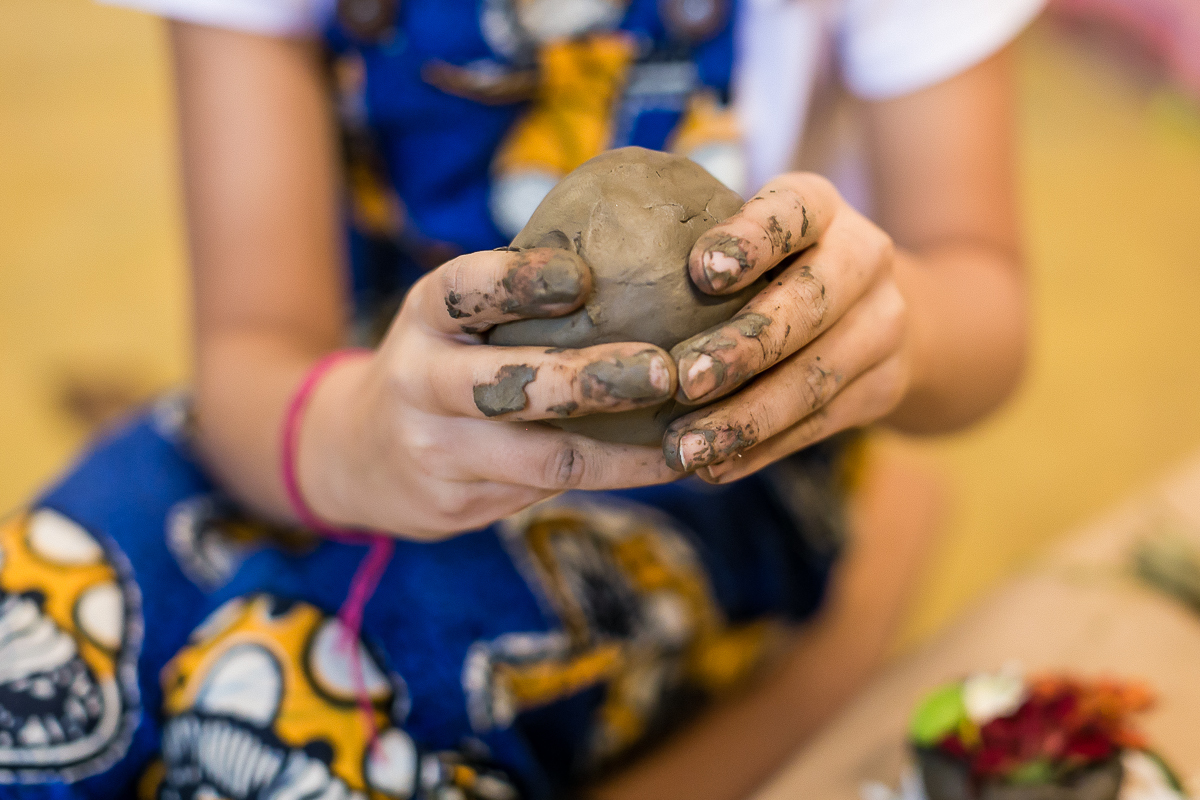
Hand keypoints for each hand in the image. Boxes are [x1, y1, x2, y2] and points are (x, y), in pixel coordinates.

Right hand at [297, 246, 680, 538]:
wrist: (355, 455)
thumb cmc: (441, 363)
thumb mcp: (454, 318)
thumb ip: (518, 300)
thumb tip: (645, 249)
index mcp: (424, 317)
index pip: (464, 290)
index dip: (519, 282)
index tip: (583, 276)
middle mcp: (420, 382)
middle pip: (505, 385)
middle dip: (589, 380)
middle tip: (664, 370)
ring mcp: (436, 452)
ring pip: (541, 457)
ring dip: (623, 449)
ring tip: (689, 434)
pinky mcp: (457, 505)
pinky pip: (550, 490)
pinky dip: (617, 474)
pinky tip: (669, 462)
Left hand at [663, 173, 909, 481]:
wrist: (881, 312)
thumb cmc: (772, 266)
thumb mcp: (749, 234)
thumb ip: (687, 240)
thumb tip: (569, 268)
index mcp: (822, 206)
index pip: (795, 210)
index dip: (753, 239)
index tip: (701, 271)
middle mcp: (865, 257)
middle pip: (811, 303)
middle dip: (744, 347)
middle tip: (682, 381)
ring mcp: (883, 326)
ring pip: (815, 377)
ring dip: (747, 417)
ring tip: (685, 447)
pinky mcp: (884, 388)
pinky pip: (819, 425)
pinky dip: (762, 449)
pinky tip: (713, 466)